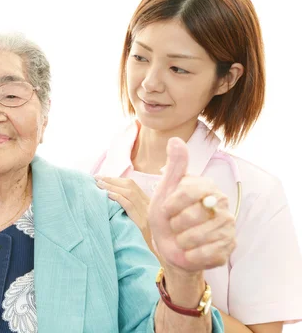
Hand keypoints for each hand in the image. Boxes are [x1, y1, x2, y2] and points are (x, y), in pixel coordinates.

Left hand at [95, 177, 151, 245]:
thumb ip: (128, 208)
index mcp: (148, 204)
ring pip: (129, 193)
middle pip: (130, 186)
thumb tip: (108, 196)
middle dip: (112, 180)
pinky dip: (117, 197)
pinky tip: (107, 195)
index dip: (116, 180)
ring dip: (112, 186)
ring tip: (98, 184)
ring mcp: (147, 214)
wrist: (149, 258)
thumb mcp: (135, 221)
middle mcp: (149, 207)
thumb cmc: (139, 240)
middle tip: (96, 178)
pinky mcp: (142, 223)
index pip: (132, 186)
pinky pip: (129, 205)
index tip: (101, 178)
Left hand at [148, 138, 235, 272]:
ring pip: (198, 237)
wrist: (172, 247)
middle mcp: (222, 203)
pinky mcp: (229, 247)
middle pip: (192, 216)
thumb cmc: (167, 217)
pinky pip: (206, 254)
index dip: (170, 205)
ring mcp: (228, 226)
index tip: (164, 210)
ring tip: (182, 239)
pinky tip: (191, 251)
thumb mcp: (164, 191)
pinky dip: (191, 256)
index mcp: (206, 186)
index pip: (187, 192)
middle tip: (175, 226)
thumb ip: (173, 166)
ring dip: (182, 242)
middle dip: (175, 225)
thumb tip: (175, 139)